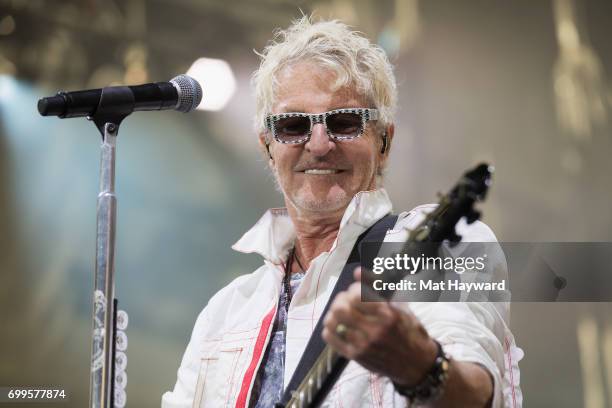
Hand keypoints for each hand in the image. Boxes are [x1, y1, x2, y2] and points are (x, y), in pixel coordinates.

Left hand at [322, 267, 438, 385]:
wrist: (416, 363)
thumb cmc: (409, 331)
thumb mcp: (400, 307)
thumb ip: (378, 288)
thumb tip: (356, 272)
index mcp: (388, 315)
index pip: (357, 295)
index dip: (353, 289)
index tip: (357, 290)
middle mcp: (375, 330)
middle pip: (340, 309)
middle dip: (341, 300)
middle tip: (346, 301)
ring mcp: (364, 345)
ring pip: (333, 323)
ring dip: (334, 314)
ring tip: (341, 313)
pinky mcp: (356, 356)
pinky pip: (331, 339)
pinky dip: (330, 329)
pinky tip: (338, 326)